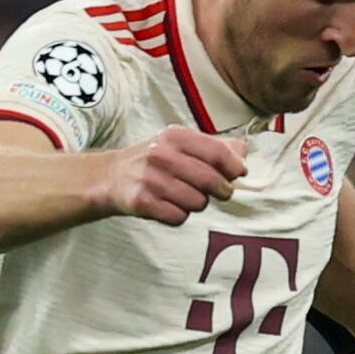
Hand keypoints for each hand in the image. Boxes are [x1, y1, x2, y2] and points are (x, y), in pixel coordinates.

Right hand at [91, 126, 245, 225]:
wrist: (111, 177)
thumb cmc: (155, 160)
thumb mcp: (180, 143)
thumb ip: (214, 146)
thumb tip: (243, 152)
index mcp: (175, 136)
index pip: (217, 153)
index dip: (234, 167)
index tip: (239, 174)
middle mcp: (162, 155)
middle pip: (212, 181)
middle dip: (222, 190)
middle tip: (220, 191)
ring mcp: (151, 179)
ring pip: (198, 202)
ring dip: (198, 203)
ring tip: (186, 196)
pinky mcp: (142, 202)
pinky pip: (179, 217)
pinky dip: (179, 215)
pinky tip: (169, 206)